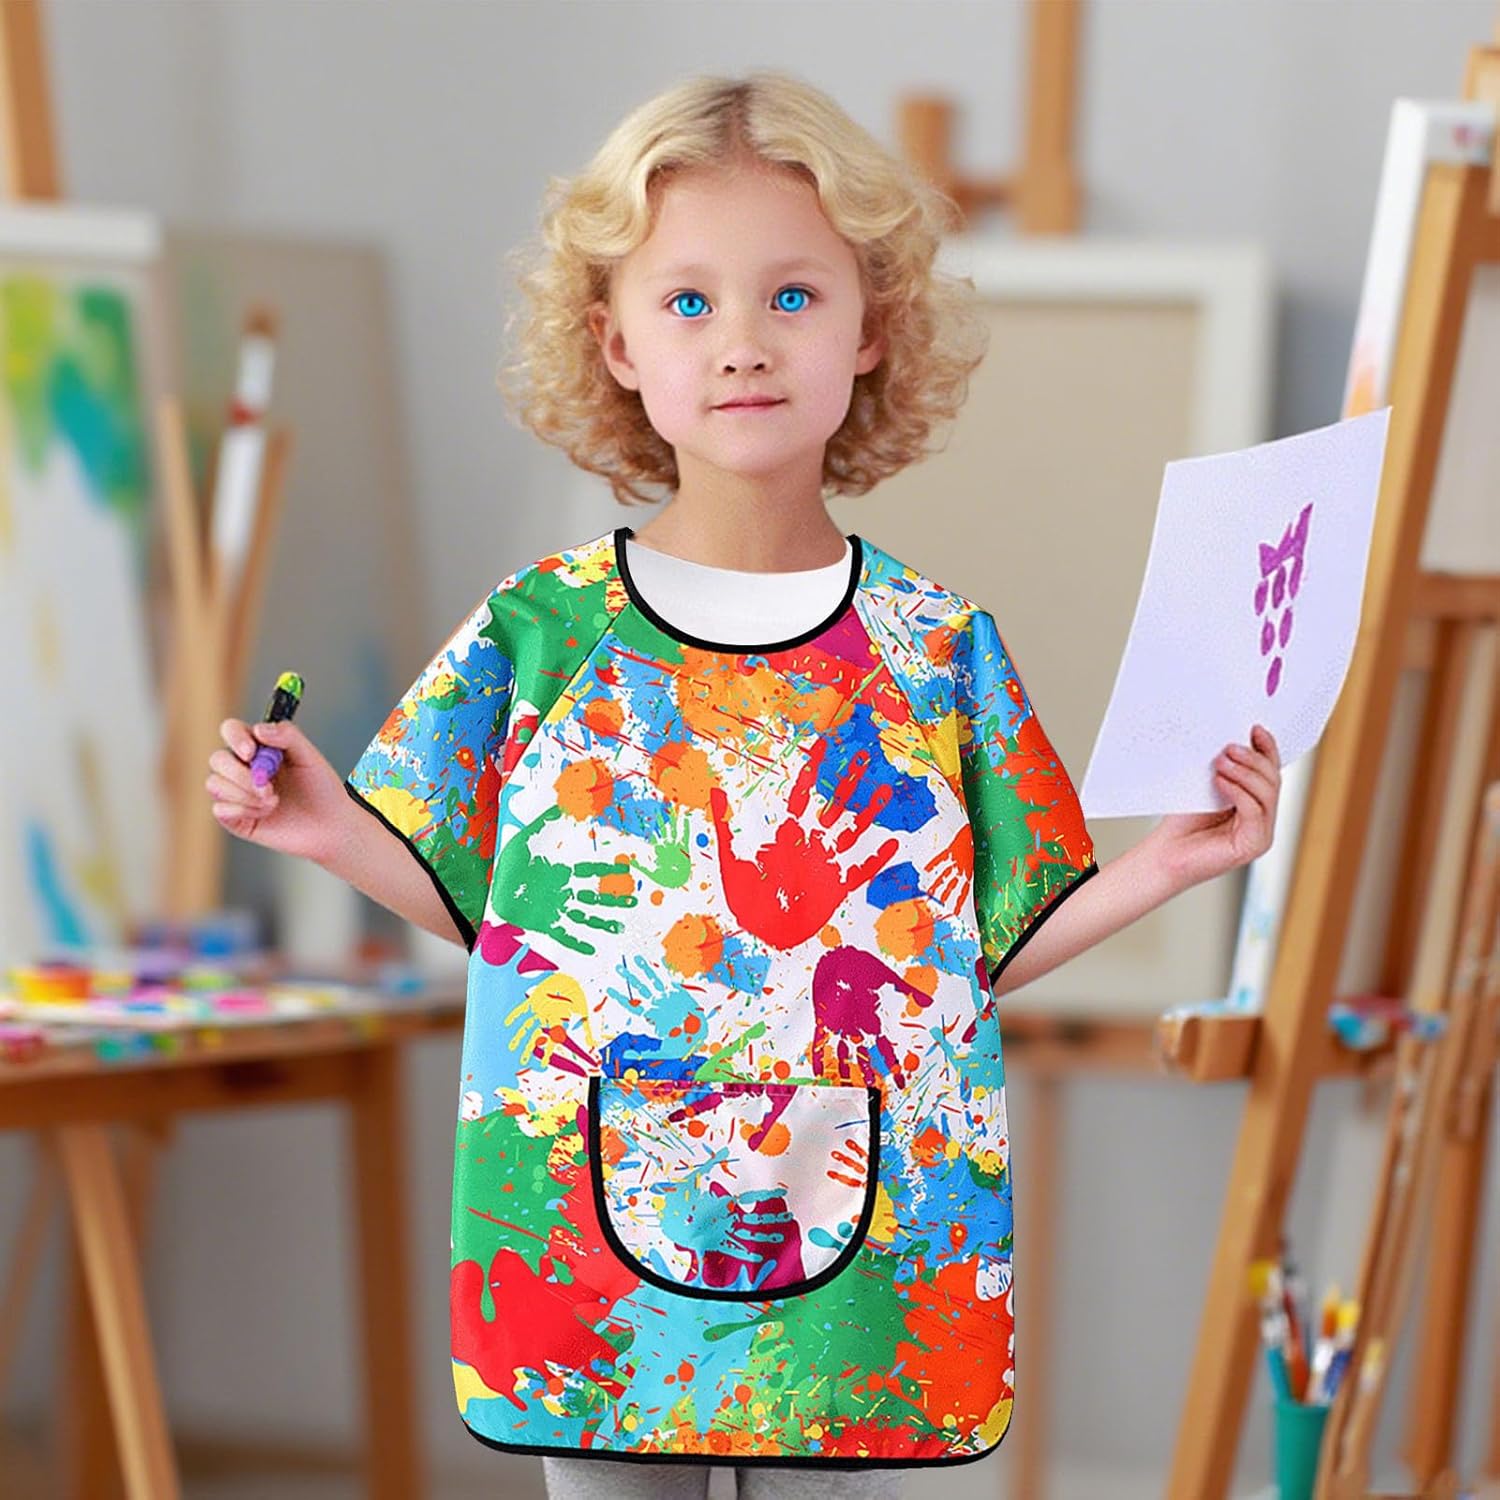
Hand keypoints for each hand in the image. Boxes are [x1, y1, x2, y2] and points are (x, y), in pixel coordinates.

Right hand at [204, 718, 348, 864]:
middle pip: (218, 759)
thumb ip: (288, 736)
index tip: (251, 752)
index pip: (231, 730)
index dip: (235, 738)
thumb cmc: (322, 789)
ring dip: (245, 794)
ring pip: (214, 784)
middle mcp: (242, 767)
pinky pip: (219, 809)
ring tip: (274, 801)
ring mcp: (236, 793)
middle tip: (268, 788)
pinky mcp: (234, 817)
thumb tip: (259, 729)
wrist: (330, 826)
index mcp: (258, 748)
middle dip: (241, 774)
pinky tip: (266, 813)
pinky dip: (243, 810)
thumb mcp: (309, 757)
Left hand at [1147, 724, 1281, 888]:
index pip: (1270, 771)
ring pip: (1267, 794)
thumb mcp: (1206, 787)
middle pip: (1273, 780)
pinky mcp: (1253, 845)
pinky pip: (1255, 811)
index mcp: (1255, 803)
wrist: (1165, 854)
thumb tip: (1230, 738)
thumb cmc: (1182, 823)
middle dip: (1252, 760)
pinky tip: (1220, 782)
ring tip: (1221, 762)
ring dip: (1244, 773)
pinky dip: (1238, 792)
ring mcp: (1262, 833)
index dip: (1267, 748)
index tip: (1254, 729)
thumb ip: (1223, 768)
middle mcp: (1264, 819)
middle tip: (1228, 748)